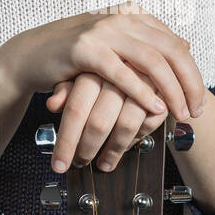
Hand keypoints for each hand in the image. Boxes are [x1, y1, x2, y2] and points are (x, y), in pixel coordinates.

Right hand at [0, 1, 203, 122]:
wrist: (32, 55)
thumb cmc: (78, 56)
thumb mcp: (118, 45)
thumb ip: (149, 43)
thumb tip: (187, 44)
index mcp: (134, 16)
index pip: (176, 45)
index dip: (192, 74)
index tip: (199, 102)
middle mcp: (122, 18)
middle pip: (170, 51)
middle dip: (188, 84)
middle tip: (195, 112)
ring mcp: (104, 31)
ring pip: (151, 61)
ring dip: (170, 90)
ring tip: (178, 113)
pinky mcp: (85, 49)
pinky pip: (121, 72)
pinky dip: (140, 92)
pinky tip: (153, 108)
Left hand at [45, 71, 177, 172]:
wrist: (150, 51)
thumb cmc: (110, 63)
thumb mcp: (83, 70)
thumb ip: (67, 88)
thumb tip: (52, 104)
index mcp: (94, 66)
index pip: (75, 109)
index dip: (66, 141)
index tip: (59, 163)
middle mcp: (118, 73)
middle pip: (99, 122)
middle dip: (88, 150)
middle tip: (80, 163)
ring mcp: (143, 82)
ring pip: (125, 126)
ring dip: (113, 150)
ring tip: (104, 163)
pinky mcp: (163, 91)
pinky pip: (148, 123)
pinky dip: (136, 138)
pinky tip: (125, 145)